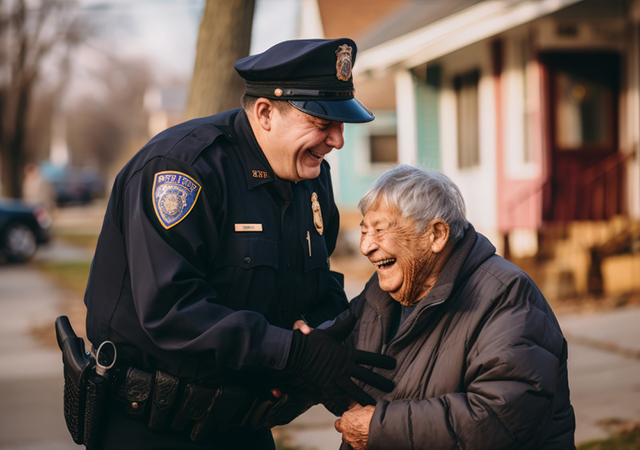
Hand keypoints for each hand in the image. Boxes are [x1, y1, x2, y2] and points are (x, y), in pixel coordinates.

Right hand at [277, 315, 395, 412]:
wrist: (296, 352)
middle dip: (379, 382)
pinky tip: (347, 409)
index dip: (382, 361)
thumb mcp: (330, 332)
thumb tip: (353, 316)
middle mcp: (343, 367)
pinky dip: (341, 403)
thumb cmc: (312, 341)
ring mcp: (334, 377)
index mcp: (346, 354)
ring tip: (373, 403)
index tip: (393, 364)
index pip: (369, 357)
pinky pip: (335, 396)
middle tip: (391, 387)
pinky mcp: (325, 385)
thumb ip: (343, 327)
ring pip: (353, 390)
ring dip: (364, 397)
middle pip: (365, 376)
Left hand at [335, 404, 374, 449]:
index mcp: (344, 422)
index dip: (343, 422)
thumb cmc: (370, 417)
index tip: (347, 421)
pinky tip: (366, 436)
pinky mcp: (359, 448)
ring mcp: (352, 442)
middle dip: (349, 430)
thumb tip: (351, 404)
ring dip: (355, 436)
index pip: (338, 424)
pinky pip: (358, 445)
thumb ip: (353, 407)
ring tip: (363, 431)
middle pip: (344, 433)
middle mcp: (346, 433)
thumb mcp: (360, 406)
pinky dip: (361, 442)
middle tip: (357, 426)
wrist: (379, 427)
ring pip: (350, 440)